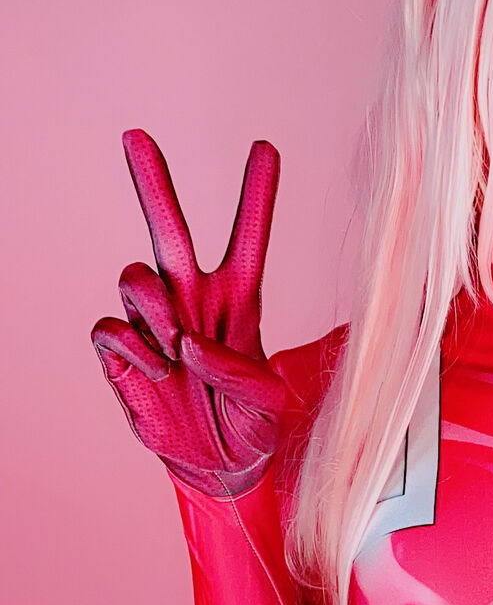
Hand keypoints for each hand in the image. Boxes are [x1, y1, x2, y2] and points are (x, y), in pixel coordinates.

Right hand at [91, 130, 287, 496]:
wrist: (219, 469)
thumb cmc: (252, 428)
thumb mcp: (269, 405)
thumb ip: (239, 371)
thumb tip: (187, 342)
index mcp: (240, 300)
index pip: (249, 237)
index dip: (257, 194)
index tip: (267, 147)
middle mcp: (193, 300)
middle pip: (169, 228)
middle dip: (152, 182)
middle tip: (135, 136)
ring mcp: (154, 323)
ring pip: (135, 277)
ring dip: (154, 306)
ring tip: (177, 345)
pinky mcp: (123, 353)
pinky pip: (111, 326)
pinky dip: (132, 345)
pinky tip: (156, 371)